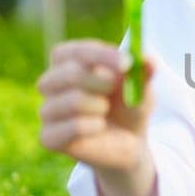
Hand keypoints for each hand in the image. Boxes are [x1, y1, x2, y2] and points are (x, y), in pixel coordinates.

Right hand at [37, 40, 155, 172]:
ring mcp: (46, 110)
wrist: (127, 144)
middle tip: (114, 90)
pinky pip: (73, 126)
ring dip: (100, 107)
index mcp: (67, 61)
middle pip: (71, 74)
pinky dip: (94, 126)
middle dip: (103, 82)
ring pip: (74, 100)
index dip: (102, 55)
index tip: (128, 63)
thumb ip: (144, 71)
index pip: (76, 52)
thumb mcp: (142, 87)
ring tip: (104, 112)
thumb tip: (148, 59)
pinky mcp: (48, 137)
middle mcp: (50, 83)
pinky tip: (98, 128)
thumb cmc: (128, 106)